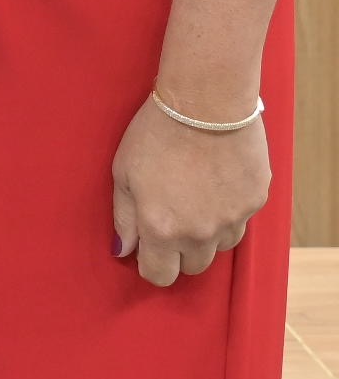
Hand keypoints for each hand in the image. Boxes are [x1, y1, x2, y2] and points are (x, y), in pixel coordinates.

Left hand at [112, 94, 268, 285]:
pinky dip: (228, 212)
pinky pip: (240, 222)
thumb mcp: (123, 173)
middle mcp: (199, 233)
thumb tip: (123, 249)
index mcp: (162, 228)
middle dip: (179, 250)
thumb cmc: (156, 134)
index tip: (149, 248)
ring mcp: (231, 220)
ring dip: (206, 234)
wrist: (206, 103)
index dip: (152, 264)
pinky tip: (216, 183)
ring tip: (194, 197)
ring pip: (219, 247)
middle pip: (192, 266)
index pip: (160, 275)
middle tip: (171, 216)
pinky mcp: (255, 203)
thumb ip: (124, 218)